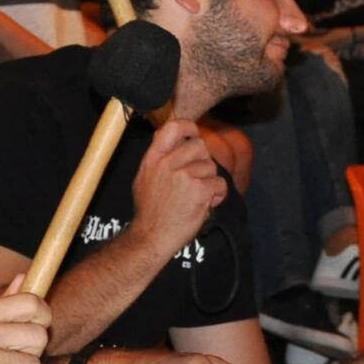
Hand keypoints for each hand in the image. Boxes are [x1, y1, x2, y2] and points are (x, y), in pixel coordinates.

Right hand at [131, 119, 226, 253]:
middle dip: (203, 161)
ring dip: (210, 181)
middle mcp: (167, 164)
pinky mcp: (199, 190)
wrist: (152, 237)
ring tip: (198, 195)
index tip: (194, 133)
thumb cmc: (150, 212)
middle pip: (199, 146)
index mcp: (153, 159)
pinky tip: (208, 202)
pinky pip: (219, 183)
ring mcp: (184, 176)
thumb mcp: (144, 178)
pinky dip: (218, 194)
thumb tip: (176, 141)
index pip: (172, 128)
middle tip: (198, 177)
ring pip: (211, 166)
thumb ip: (159, 159)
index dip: (188, 127)